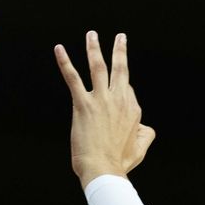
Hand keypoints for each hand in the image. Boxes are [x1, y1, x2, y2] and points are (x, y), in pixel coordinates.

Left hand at [55, 31, 155, 188]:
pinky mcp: (83, 104)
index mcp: (133, 110)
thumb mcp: (140, 149)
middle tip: (120, 37)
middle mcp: (119, 100)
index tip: (115, 100)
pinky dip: (65, 62)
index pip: (127, 91)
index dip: (121, 92)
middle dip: (120, 51)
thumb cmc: (119, 163)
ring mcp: (101, 100)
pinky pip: (73, 78)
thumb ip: (146, 134)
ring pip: (98, 67)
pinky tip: (59, 49)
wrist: (104, 170)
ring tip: (92, 35)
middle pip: (121, 69)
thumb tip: (146, 127)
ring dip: (94, 48)